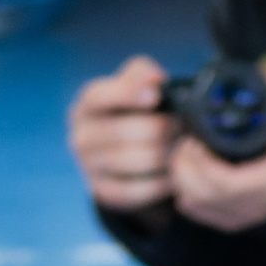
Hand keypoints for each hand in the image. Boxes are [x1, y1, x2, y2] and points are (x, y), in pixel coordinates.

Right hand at [68, 55, 177, 212]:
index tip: (155, 96)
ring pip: (137, 160)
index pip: (100, 96)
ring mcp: (88, 167)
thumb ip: (142, 73)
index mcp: (88, 104)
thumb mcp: (135, 84)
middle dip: (164, 127)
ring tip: (184, 145)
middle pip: (126, 131)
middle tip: (184, 126)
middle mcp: (81, 136)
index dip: (128, 94)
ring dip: (168, 153)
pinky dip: (161, 181)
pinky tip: (174, 171)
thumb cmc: (134, 108)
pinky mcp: (102, 192)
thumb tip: (155, 78)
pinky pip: (137, 190)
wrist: (123, 148)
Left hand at [168, 65, 265, 233]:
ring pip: (196, 205)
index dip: (203, 163)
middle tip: (181, 144)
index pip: (228, 184)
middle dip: (184, 168)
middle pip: (206, 196)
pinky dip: (185, 193)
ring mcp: (247, 216)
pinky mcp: (232, 222)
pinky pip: (197, 212)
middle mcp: (263, 203)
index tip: (195, 140)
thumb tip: (265, 74)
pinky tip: (189, 174)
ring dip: (181, 180)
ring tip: (182, 155)